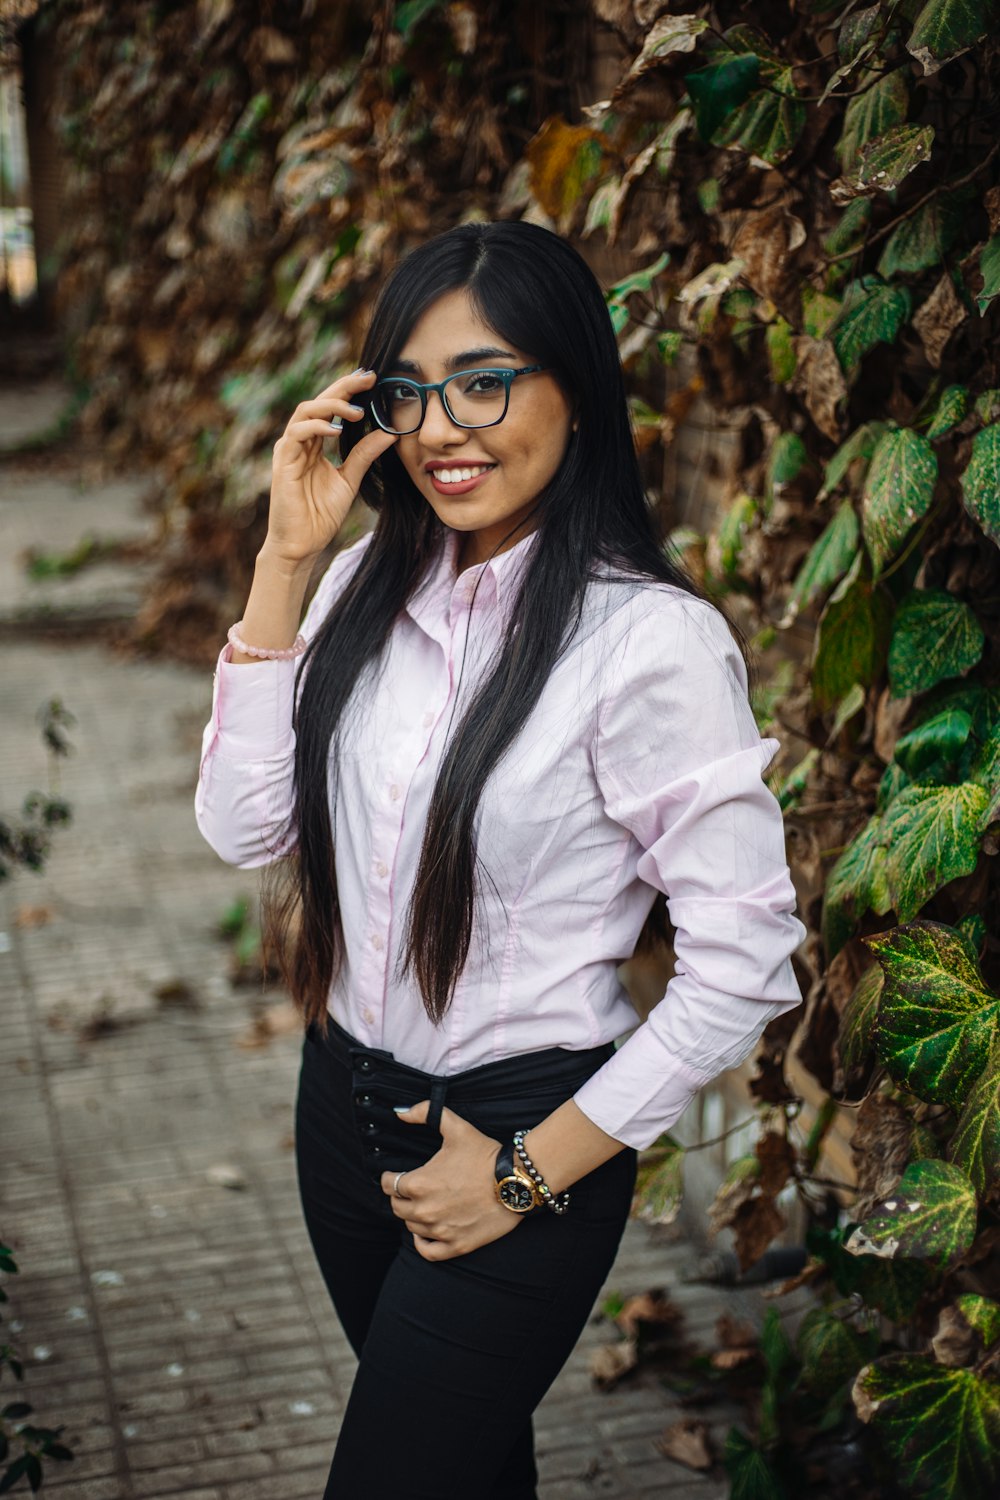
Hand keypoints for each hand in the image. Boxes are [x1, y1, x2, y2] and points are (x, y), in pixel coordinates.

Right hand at [263, 368, 398, 567]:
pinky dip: (316, 426)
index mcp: (314, 443)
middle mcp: (299, 441)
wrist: (302, 544)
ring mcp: (289, 449)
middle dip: (342, 387)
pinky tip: (337, 430)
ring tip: (357, 410)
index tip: (373, 380)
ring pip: (305, 411)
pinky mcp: (283, 462)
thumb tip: (390, 432)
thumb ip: (365, 454)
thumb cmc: (320, 515)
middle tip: (367, 378)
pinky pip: (296, 434)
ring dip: (331, 405)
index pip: (331, 408)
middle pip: (318, 401)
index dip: (349, 391)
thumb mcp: (350, 479)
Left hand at [380, 1102, 522, 1261]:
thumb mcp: (456, 1127)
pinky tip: (425, 1231)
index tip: (395, 1174)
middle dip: (400, 1196)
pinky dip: (422, 1242)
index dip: (389, 1177)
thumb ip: (425, 1113)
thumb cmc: (485, 1154)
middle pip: (397, 1207)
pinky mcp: (456, 1245)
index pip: (388, 1185)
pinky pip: (427, 1251)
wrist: (516, 1181)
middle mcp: (425, 1210)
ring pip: (411, 1226)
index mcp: (419, 1183)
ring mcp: (440, 1230)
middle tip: (410, 1188)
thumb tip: (400, 1114)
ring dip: (413, 1215)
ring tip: (423, 1204)